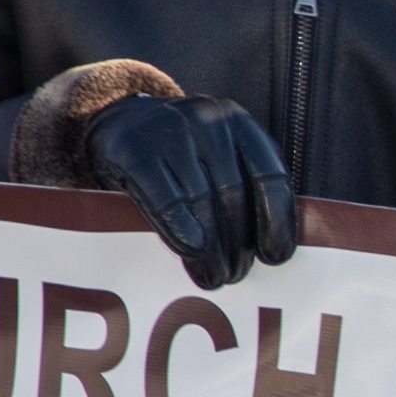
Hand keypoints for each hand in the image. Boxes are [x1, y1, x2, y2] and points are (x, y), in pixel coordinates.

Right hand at [84, 94, 297, 290]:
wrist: (117, 120)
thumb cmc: (179, 154)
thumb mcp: (216, 157)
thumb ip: (242, 188)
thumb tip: (266, 250)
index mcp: (238, 123)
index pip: (271, 176)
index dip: (277, 222)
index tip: (275, 257)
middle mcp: (208, 121)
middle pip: (234, 195)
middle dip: (237, 244)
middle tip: (234, 275)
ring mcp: (169, 130)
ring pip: (200, 200)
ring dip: (210, 249)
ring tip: (212, 276)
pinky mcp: (133, 148)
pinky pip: (165, 198)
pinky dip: (180, 229)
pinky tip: (191, 251)